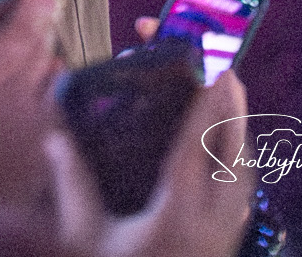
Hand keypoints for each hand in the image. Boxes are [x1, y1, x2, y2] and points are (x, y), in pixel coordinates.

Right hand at [0, 0, 62, 221]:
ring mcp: (32, 126)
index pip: (12, 39)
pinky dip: (56, 89)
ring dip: (49, 52)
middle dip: (41, 22)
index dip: (26, 11)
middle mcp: (12, 100)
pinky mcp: (42, 151)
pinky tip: (52, 82)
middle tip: (40, 2)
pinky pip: (58, 109)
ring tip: (43, 39)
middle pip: (38, 49)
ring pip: (52, 76)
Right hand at [47, 66, 251, 256]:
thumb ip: (72, 184)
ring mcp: (225, 242)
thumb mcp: (83, 239)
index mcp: (179, 215)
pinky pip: (241, 198)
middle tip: (220, 66)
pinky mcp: (224, 252)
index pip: (199, 144)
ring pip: (246, 177)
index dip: (206, 100)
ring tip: (225, 100)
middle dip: (233, 107)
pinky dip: (236, 164)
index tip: (210, 64)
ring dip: (238, 134)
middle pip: (237, 155)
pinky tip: (222, 159)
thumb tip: (55, 136)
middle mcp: (214, 226)